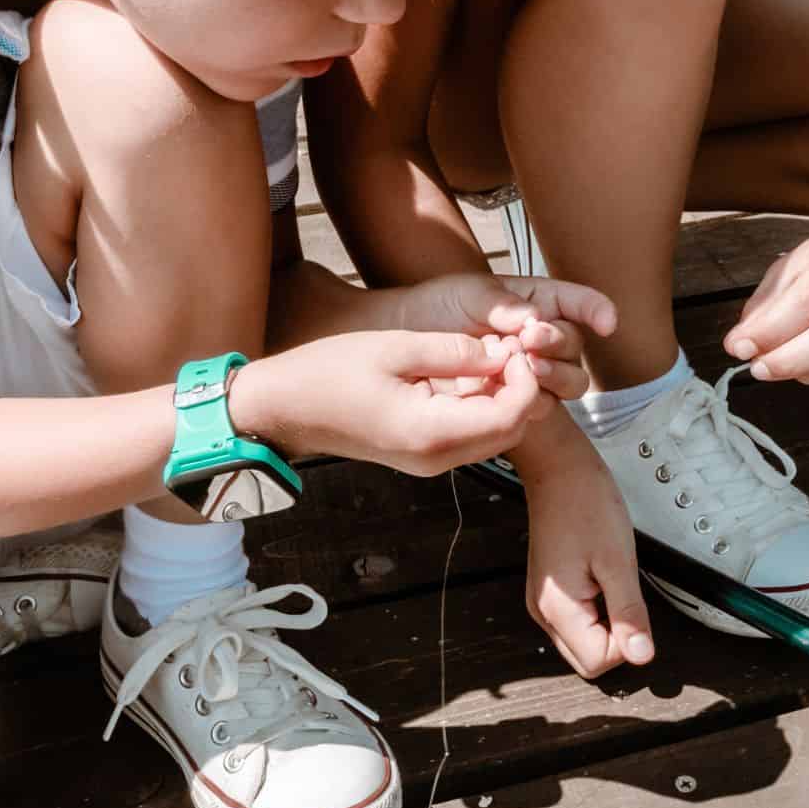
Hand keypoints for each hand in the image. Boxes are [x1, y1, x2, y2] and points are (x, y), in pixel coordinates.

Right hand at [232, 329, 556, 477]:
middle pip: (510, 430)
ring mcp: (429, 461)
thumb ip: (454, 351)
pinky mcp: (422, 455)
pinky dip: (483, 406)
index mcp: (431, 433)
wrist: (282, 408)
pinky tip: (470, 373)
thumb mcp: (395, 348)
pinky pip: (470, 434)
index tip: (516, 345)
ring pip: (494, 434)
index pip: (510, 416)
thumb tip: (501, 351)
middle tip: (510, 347)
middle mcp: (436, 458)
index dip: (526, 379)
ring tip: (491, 355)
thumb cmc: (328, 373)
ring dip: (504, 397)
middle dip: (522, 389)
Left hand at [387, 273, 616, 401]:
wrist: (408, 339)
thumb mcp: (469, 293)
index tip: (607, 322)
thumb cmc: (439, 307)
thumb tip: (534, 319)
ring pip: (570, 381)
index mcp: (538, 303)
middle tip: (530, 339)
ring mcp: (533, 371)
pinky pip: (542, 405)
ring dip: (554, 374)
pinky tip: (510, 389)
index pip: (579, 304)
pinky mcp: (517, 399)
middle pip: (576, 346)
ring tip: (525, 366)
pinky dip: (533, 398)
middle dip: (560, 343)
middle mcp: (542, 339)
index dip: (597, 310)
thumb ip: (503, 304)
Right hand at [519, 440, 653, 678]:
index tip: (633, 605)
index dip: (626, 642)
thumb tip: (643, 656)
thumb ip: (630, 613)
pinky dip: (596, 610)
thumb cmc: (585, 501)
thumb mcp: (619, 560)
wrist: (558, 467)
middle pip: (587, 659)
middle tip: (624, 593)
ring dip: (605, 623)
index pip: (598, 662)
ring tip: (610, 580)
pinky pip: (576, 620)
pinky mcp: (548, 590)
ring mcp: (542, 601)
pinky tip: (601, 578)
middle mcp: (543, 611)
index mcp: (558, 609)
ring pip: (582, 641)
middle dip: (615, 637)